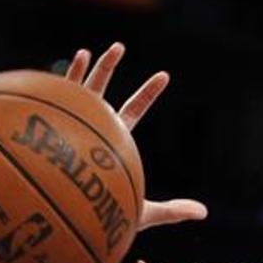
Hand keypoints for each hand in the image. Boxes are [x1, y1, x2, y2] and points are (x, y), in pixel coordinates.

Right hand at [66, 43, 207, 230]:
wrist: (69, 216)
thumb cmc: (102, 215)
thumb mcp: (143, 211)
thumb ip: (172, 210)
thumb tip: (204, 213)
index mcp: (111, 140)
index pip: (133, 110)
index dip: (147, 93)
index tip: (164, 75)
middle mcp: (90, 126)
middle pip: (104, 92)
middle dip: (109, 68)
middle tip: (120, 46)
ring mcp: (71, 123)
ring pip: (84, 88)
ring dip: (97, 66)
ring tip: (111, 48)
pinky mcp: (57, 123)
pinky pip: (62, 93)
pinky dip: (72, 73)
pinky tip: (83, 55)